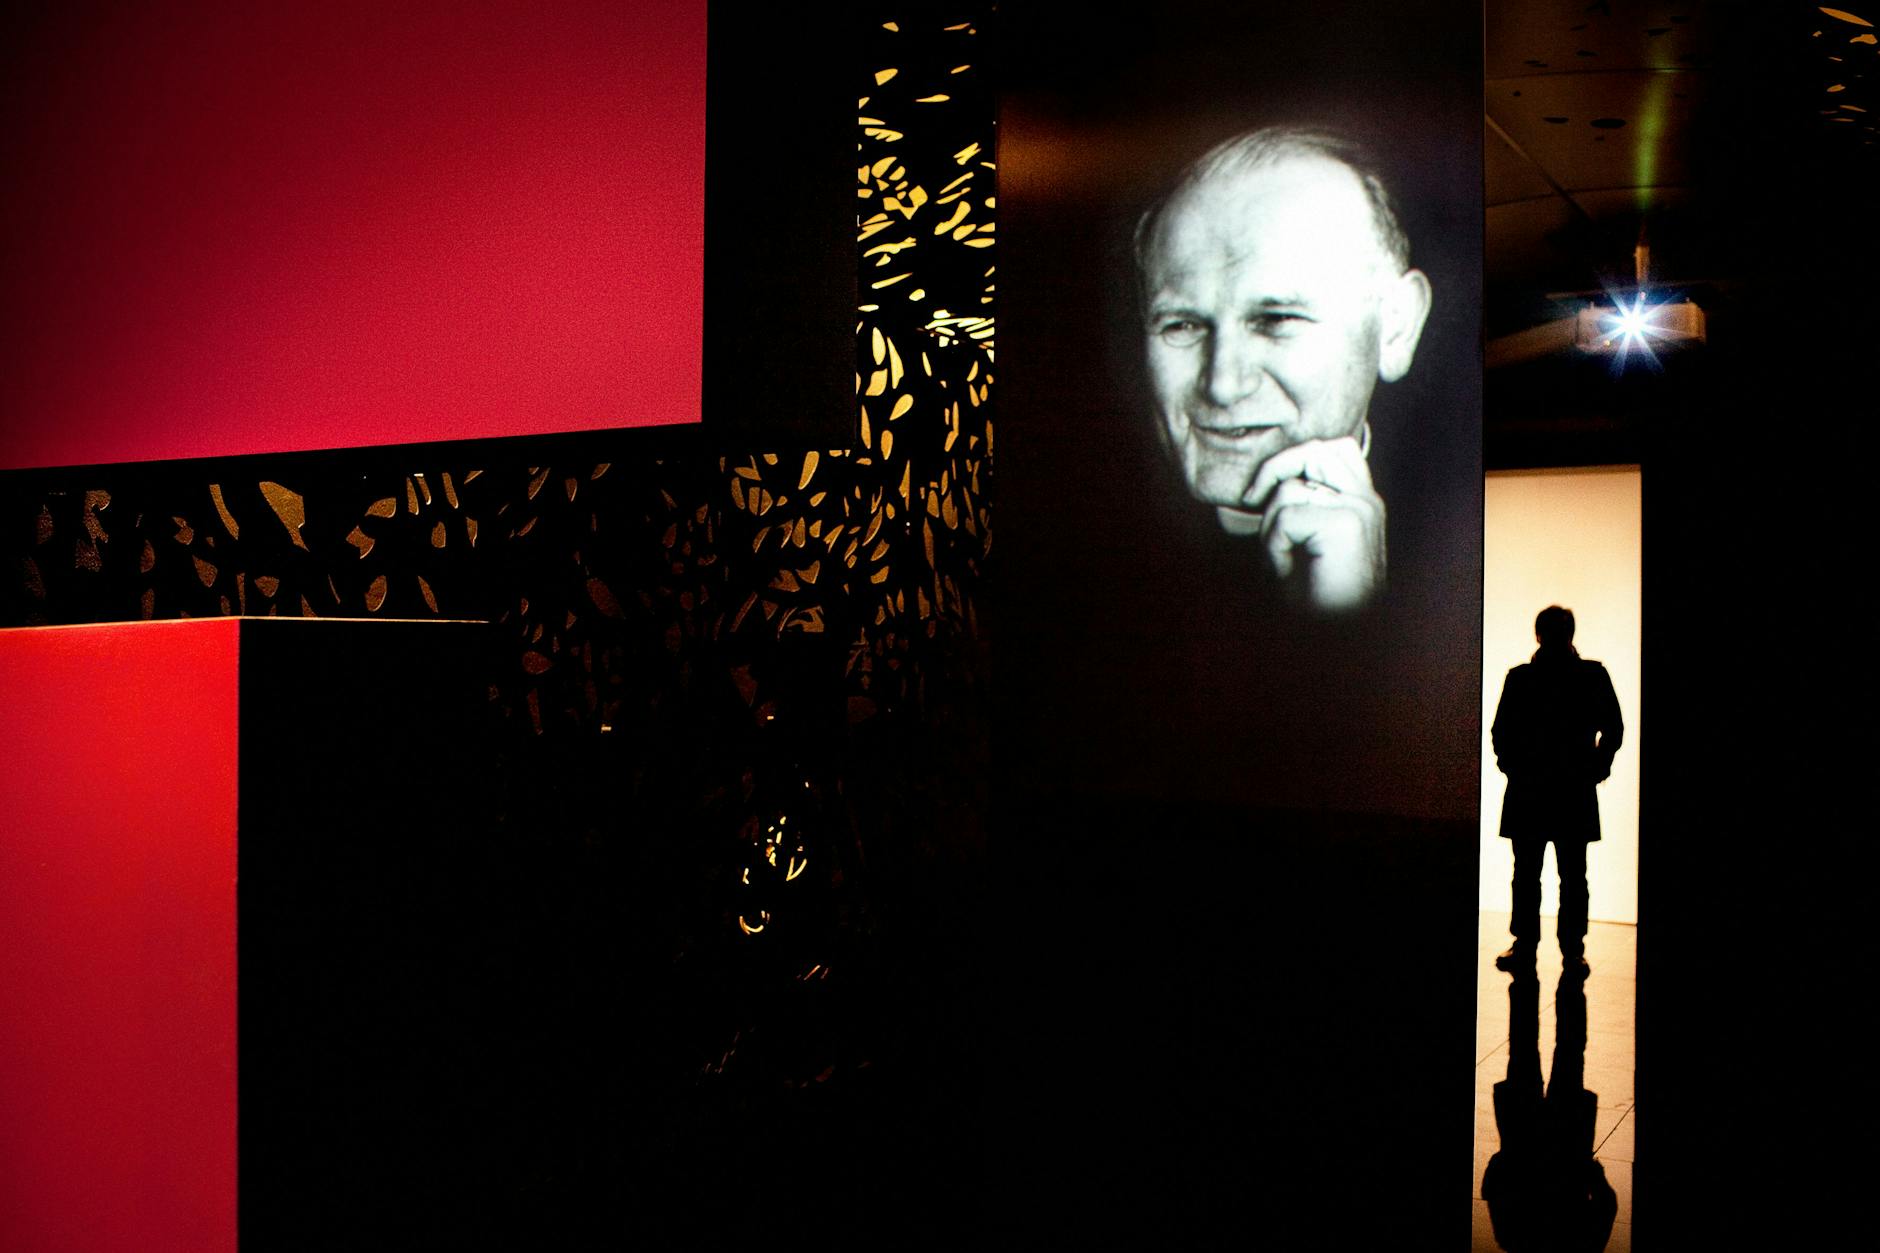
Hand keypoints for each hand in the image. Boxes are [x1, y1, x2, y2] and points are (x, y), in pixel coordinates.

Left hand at [1238, 437, 1385, 611]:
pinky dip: (1273, 547)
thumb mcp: (1306, 540)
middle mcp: (1367, 500)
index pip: (1331, 448)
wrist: (1338, 628)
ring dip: (1270, 526)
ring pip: (1291, 489)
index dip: (1291, 459)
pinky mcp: (1348, 523)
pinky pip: (1286, 518)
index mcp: (1363, 500)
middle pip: (1313, 450)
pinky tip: (1285, 572)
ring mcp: (1361, 509)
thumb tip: (1264, 480)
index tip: (1260, 492)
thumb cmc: (1315, 594)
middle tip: (1251, 499)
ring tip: (1280, 559)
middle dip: (1274, 471)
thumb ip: (1300, 503)